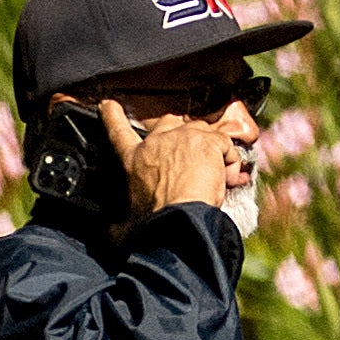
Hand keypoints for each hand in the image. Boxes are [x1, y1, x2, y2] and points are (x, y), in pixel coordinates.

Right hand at [98, 98, 234, 216]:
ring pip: (202, 130)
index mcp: (132, 159)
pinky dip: (230, 159)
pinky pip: (224, 143)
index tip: (109, 105)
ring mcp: (181, 138)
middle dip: (183, 135)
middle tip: (195, 159)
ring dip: (211, 150)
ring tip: (216, 175)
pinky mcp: (206, 142)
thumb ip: (117, 224)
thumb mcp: (127, 219)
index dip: (113, 115)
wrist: (178, 218)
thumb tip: (110, 234)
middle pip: (169, 122)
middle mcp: (155, 143)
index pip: (117, 129)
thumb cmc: (155, 220)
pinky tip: (227, 177)